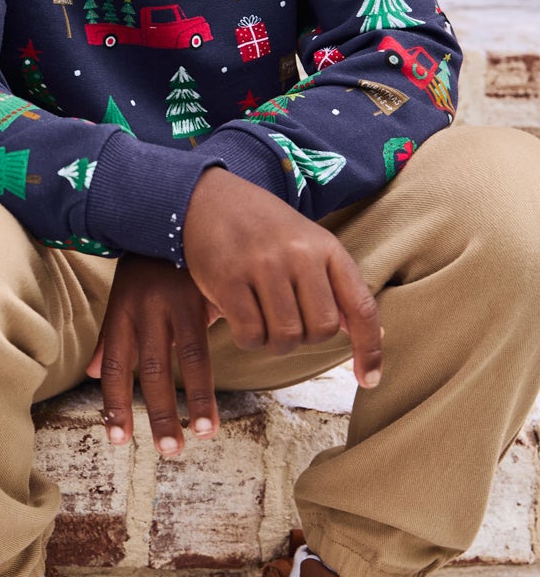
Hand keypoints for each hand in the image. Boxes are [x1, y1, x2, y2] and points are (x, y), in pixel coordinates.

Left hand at [98, 254, 220, 456]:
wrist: (175, 217)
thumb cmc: (148, 266)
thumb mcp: (123, 297)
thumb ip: (111, 337)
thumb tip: (91, 374)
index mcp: (120, 313)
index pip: (113, 367)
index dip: (115, 404)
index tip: (118, 438)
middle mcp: (144, 311)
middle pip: (147, 370)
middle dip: (155, 413)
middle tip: (166, 450)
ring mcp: (174, 305)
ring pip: (182, 361)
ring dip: (191, 404)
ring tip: (198, 436)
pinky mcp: (202, 299)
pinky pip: (207, 345)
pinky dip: (210, 381)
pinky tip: (216, 405)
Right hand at [181, 167, 382, 389]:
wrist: (206, 196)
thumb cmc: (261, 226)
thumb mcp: (306, 242)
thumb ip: (334, 284)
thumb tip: (370, 334)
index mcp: (326, 247)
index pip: (360, 307)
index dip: (369, 349)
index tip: (368, 380)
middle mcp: (299, 255)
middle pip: (321, 330)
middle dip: (304, 339)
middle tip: (283, 322)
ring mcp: (263, 266)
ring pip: (285, 336)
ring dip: (273, 341)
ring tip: (260, 321)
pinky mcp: (228, 278)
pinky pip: (250, 333)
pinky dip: (248, 339)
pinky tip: (240, 321)